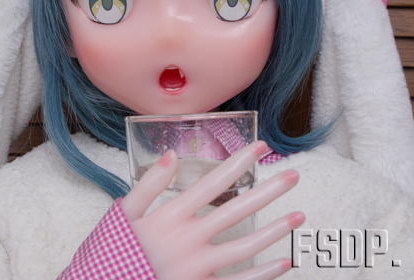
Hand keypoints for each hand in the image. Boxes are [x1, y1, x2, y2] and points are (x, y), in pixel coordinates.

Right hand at [120, 141, 302, 279]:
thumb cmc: (115, 251)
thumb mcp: (123, 213)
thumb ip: (148, 184)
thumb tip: (171, 155)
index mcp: (171, 215)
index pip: (213, 182)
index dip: (239, 162)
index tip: (261, 147)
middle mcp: (190, 238)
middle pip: (237, 209)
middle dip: (268, 191)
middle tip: (294, 176)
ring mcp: (198, 267)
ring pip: (245, 246)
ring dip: (274, 231)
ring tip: (298, 216)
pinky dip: (263, 274)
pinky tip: (284, 262)